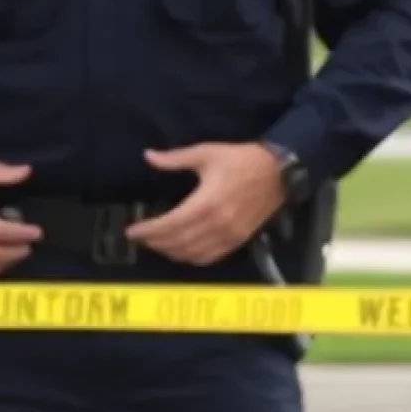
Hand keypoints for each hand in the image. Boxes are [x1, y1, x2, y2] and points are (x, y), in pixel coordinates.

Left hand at [128, 143, 286, 266]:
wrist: (278, 172)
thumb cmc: (241, 160)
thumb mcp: (207, 153)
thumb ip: (176, 159)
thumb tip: (149, 156)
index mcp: (206, 202)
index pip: (169, 224)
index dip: (147, 230)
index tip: (132, 230)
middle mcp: (216, 224)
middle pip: (177, 243)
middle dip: (155, 242)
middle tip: (141, 237)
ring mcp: (228, 236)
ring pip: (191, 254)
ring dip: (170, 252)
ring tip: (158, 243)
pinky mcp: (238, 241)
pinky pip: (209, 258)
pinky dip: (191, 258)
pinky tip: (182, 250)